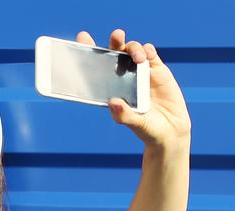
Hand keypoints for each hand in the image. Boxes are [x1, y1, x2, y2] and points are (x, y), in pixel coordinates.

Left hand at [76, 29, 190, 148]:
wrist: (171, 131)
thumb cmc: (147, 129)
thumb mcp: (134, 124)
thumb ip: (123, 115)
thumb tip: (113, 102)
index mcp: (111, 88)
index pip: (97, 68)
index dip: (90, 52)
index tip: (83, 38)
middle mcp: (123, 77)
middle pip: (115, 53)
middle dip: (114, 41)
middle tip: (116, 35)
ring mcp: (140, 72)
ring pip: (132, 50)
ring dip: (133, 48)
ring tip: (138, 58)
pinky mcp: (158, 70)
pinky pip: (150, 54)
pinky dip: (148, 50)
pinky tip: (147, 55)